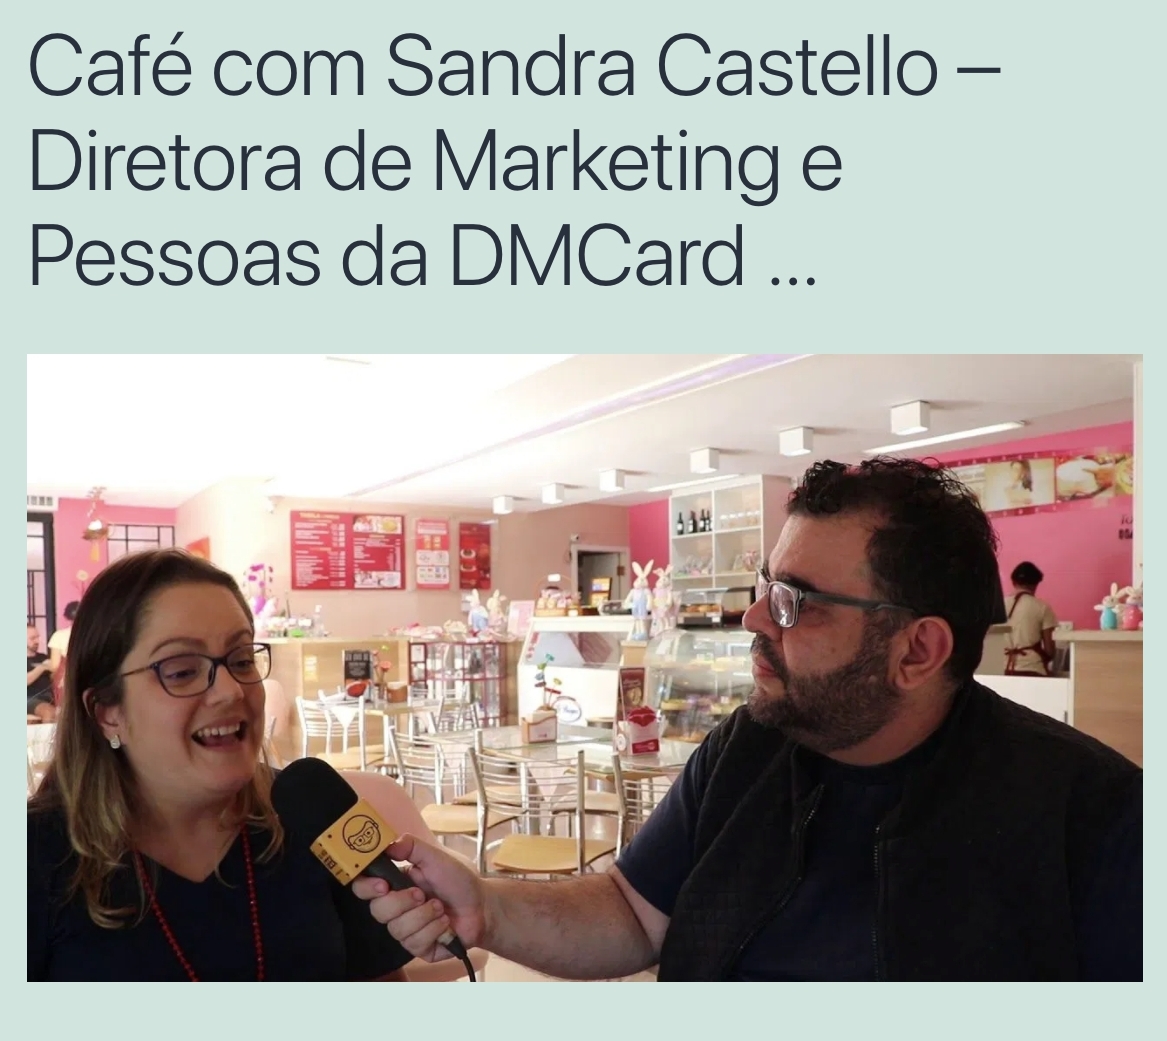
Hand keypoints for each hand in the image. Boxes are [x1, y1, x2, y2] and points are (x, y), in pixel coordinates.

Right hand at [351, 834, 486, 961]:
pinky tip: (445, 923)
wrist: (481, 906)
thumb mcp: (435, 858)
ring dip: (423, 915)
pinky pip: (414, 943)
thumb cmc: (457, 880)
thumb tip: (387, 844)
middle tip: (422, 894)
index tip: (382, 885)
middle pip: (378, 911)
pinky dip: (433, 929)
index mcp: (394, 884)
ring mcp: (405, 930)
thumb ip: (411, 847)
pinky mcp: (418, 948)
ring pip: (397, 929)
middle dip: (403, 902)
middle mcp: (395, 908)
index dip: (366, 888)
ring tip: (440, 907)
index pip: (364, 888)